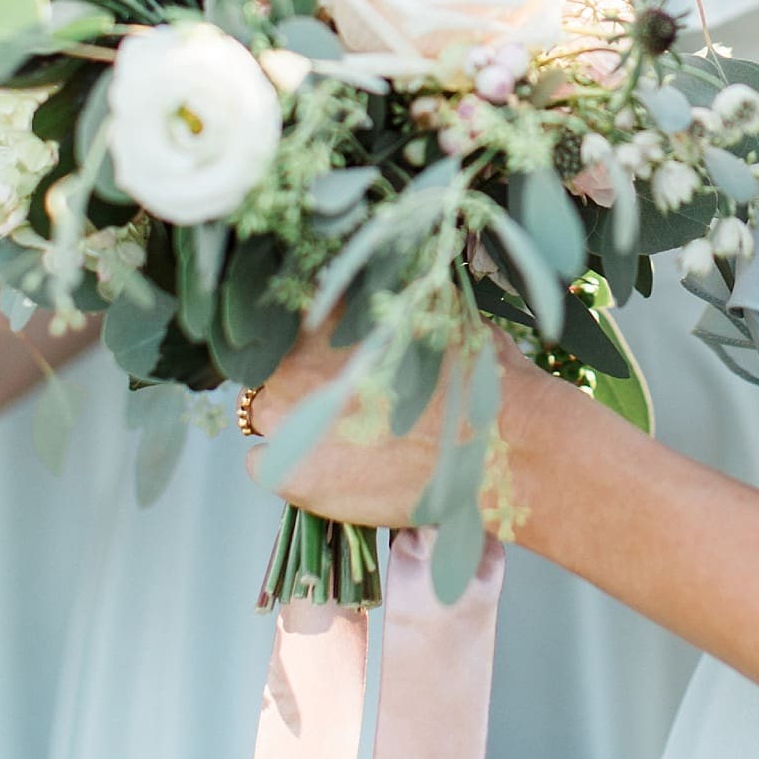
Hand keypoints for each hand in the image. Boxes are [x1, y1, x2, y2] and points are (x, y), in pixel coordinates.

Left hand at [245, 319, 544, 528]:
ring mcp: (289, 420)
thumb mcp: (440, 312)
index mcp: (330, 314)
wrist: (498, 448)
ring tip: (331, 434)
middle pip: (270, 362)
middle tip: (340, 396)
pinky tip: (324, 467)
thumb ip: (399, 301)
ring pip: (259, 411)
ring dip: (288, 418)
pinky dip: (285, 464)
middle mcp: (296, 361)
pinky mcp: (292, 473)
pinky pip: (260, 463)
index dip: (311, 334)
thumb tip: (394, 285)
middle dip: (298, 377)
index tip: (331, 351)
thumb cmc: (477, 378)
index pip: (290, 313)